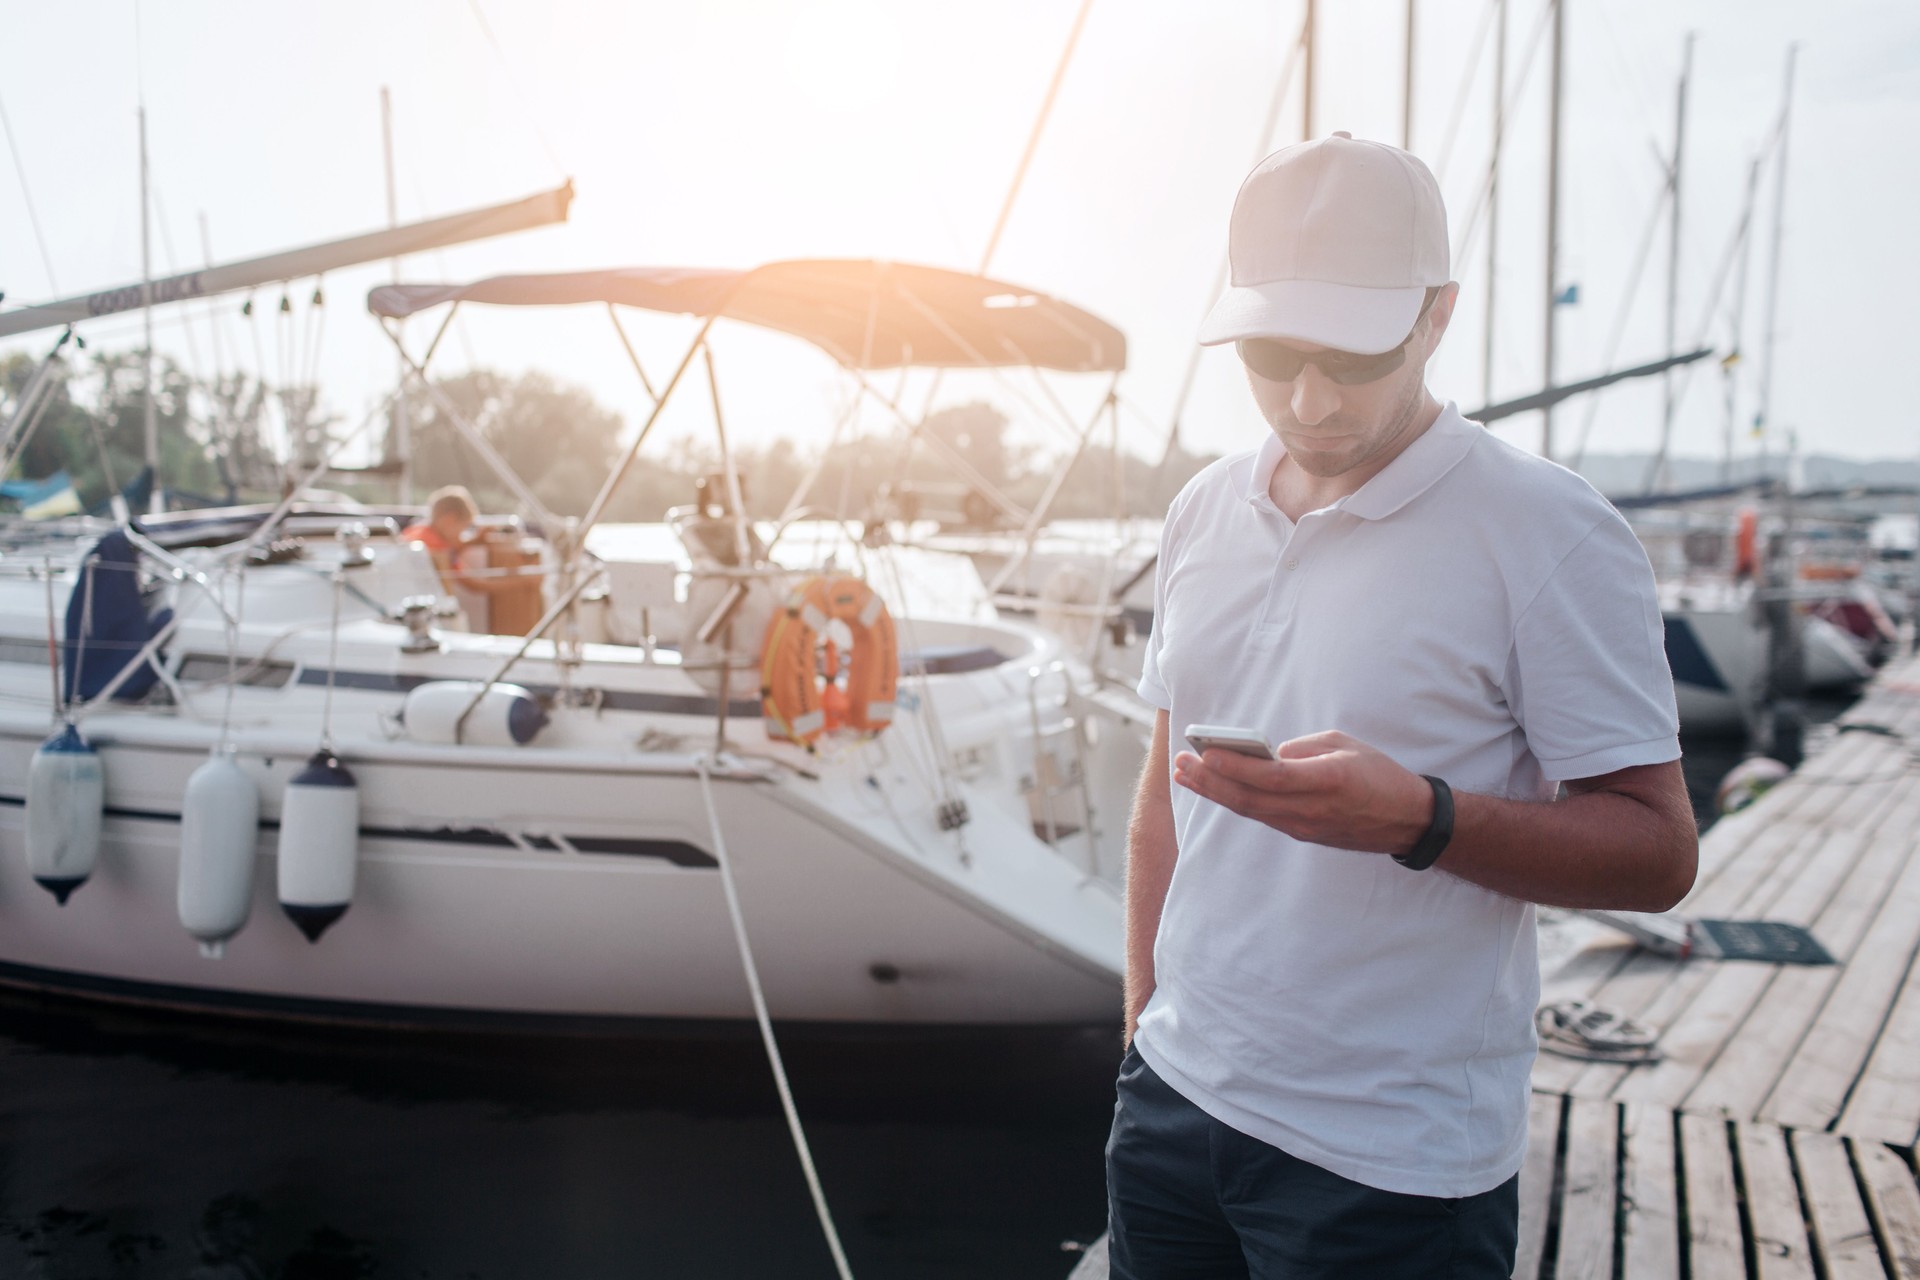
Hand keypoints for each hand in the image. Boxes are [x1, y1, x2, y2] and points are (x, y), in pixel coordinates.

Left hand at [1171, 729, 1433, 854]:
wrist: (1407, 821)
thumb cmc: (1378, 774)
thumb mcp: (1345, 745)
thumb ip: (1303, 748)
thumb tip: (1268, 755)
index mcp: (1327, 780)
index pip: (1270, 777)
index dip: (1234, 766)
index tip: (1205, 751)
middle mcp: (1312, 808)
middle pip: (1250, 799)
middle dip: (1210, 781)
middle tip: (1182, 763)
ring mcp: (1306, 826)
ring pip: (1250, 811)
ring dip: (1216, 793)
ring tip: (1187, 775)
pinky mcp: (1303, 834)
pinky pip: (1263, 816)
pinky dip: (1236, 802)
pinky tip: (1217, 789)